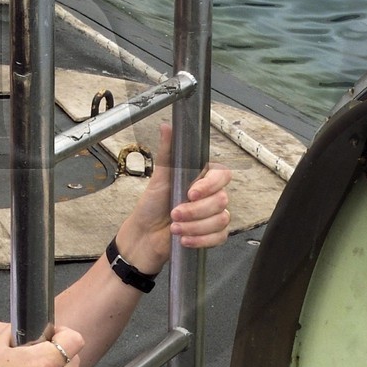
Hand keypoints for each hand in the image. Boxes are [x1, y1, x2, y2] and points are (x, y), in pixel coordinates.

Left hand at [114, 123, 231, 276]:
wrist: (145, 234)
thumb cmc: (152, 205)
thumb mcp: (159, 177)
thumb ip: (167, 152)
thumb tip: (167, 127)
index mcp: (202, 179)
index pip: (222, 175)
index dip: (208, 186)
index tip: (190, 193)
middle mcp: (211, 196)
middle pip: (221, 200)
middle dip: (194, 211)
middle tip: (174, 213)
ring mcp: (214, 216)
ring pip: (220, 219)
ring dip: (194, 226)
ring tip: (175, 227)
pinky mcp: (213, 235)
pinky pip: (219, 237)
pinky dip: (200, 240)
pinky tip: (184, 239)